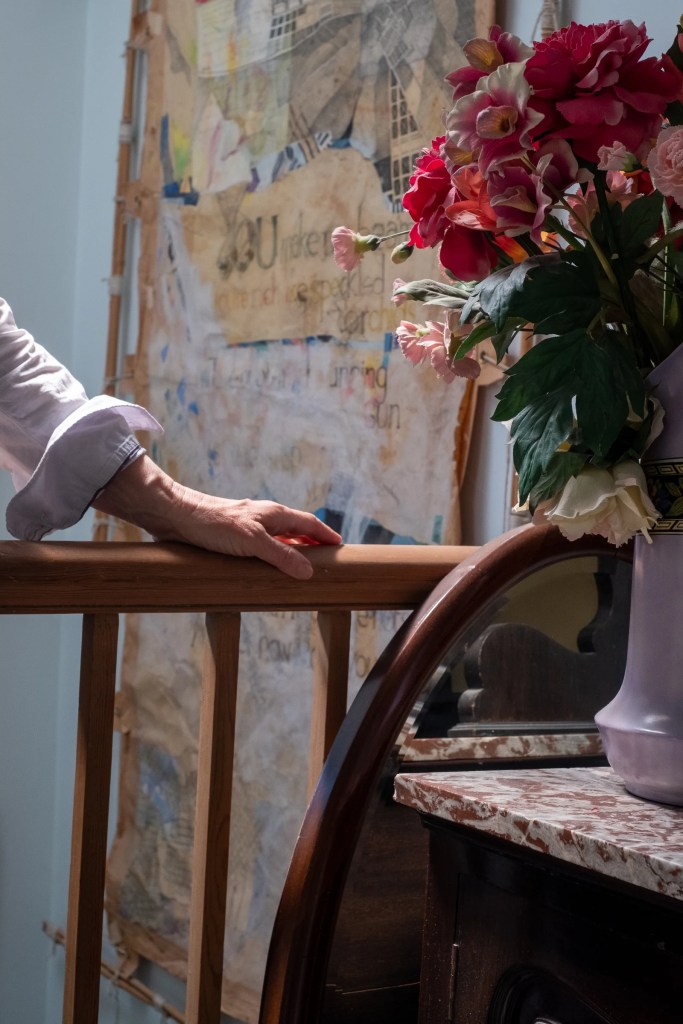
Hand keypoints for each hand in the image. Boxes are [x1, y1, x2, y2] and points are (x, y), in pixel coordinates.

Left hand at [93, 455, 341, 578]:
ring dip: (293, 551)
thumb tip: (309, 571)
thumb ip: (281, 556)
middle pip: (297, 530)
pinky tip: (267, 568)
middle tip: (326, 561)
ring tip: (302, 568)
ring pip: (279, 539)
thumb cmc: (213, 524)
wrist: (176, 516)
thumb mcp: (252, 542)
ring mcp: (249, 526)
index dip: (326, 536)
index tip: (341, 547)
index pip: (310, 524)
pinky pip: (262, 547)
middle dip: (313, 544)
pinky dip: (273, 557)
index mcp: (275, 514)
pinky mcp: (233, 536)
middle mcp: (265, 518)